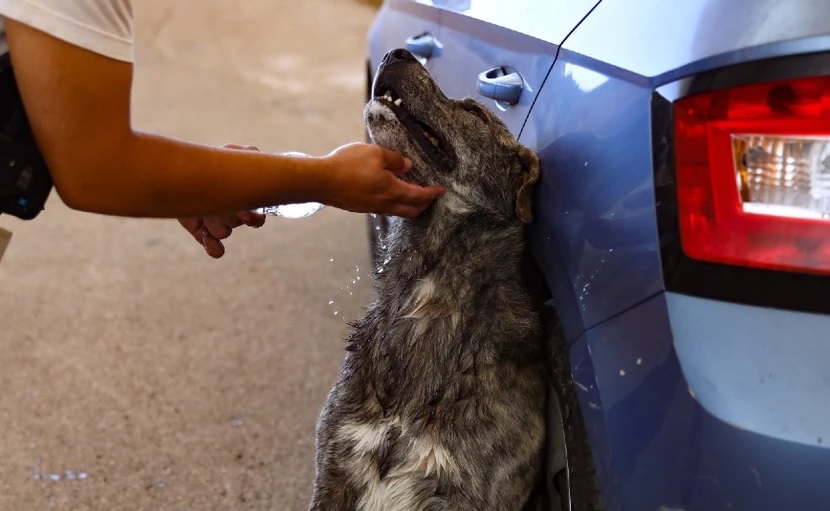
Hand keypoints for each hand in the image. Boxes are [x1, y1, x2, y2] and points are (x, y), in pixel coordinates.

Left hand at [177, 144, 266, 258]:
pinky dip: (214, 247)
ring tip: (201, 207)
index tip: (245, 213)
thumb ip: (246, 153)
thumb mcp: (230, 152)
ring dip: (213, 221)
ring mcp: (218, 225)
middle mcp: (234, 215)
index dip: (254, 219)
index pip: (258, 218)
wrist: (177, 173)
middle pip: (237, 223)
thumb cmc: (209, 163)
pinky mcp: (202, 233)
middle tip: (215, 201)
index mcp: (244, 200)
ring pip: (224, 232)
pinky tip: (205, 235)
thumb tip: (254, 158)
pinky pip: (216, 249)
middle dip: (226, 213)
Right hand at [320, 142, 444, 217]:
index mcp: (392, 191)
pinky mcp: (361, 207)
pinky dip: (395, 203)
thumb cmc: (347, 165)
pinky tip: (390, 193)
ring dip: (409, 205)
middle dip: (424, 204)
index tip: (441, 190)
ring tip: (413, 194)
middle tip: (430, 195)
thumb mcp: (375, 153)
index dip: (432, 193)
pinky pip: (385, 209)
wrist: (320, 181)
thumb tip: (407, 166)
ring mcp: (372, 207)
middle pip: (411, 210)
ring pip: (398, 211)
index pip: (419, 196)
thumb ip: (395, 159)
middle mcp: (384, 204)